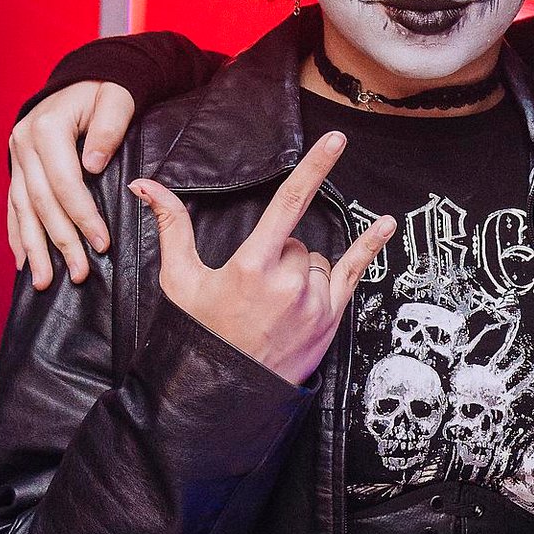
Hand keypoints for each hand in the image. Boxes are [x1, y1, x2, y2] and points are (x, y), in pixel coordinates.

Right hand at [8, 79, 135, 289]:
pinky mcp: (18, 167)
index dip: (82, 216)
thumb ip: (109, 127)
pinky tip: (23, 262)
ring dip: (34, 248)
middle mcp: (23, 143)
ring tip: (44, 282)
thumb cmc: (108, 92)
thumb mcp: (117, 98)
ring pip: (23, 209)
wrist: (86, 79)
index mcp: (47, 127)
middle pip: (42, 202)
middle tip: (79, 274)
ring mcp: (17, 157)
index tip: (102, 244)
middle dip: (60, 241)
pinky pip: (14, 206)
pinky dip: (19, 235)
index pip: (64, 182)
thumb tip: (92, 165)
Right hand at [129, 131, 394, 388]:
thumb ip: (171, 226)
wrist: (224, 393)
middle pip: (298, 242)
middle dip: (281, 256)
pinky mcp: (330, 320)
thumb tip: (146, 185)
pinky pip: (355, 273)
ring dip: (303, 273)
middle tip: (255, 291)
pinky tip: (386, 224)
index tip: (335, 140)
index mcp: (252, 266)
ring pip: (319, 262)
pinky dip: (369, 248)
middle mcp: (289, 282)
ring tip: (275, 306)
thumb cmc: (200, 334)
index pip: (289, 202)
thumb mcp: (180, 280)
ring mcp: (314, 302)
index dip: (314, 167)